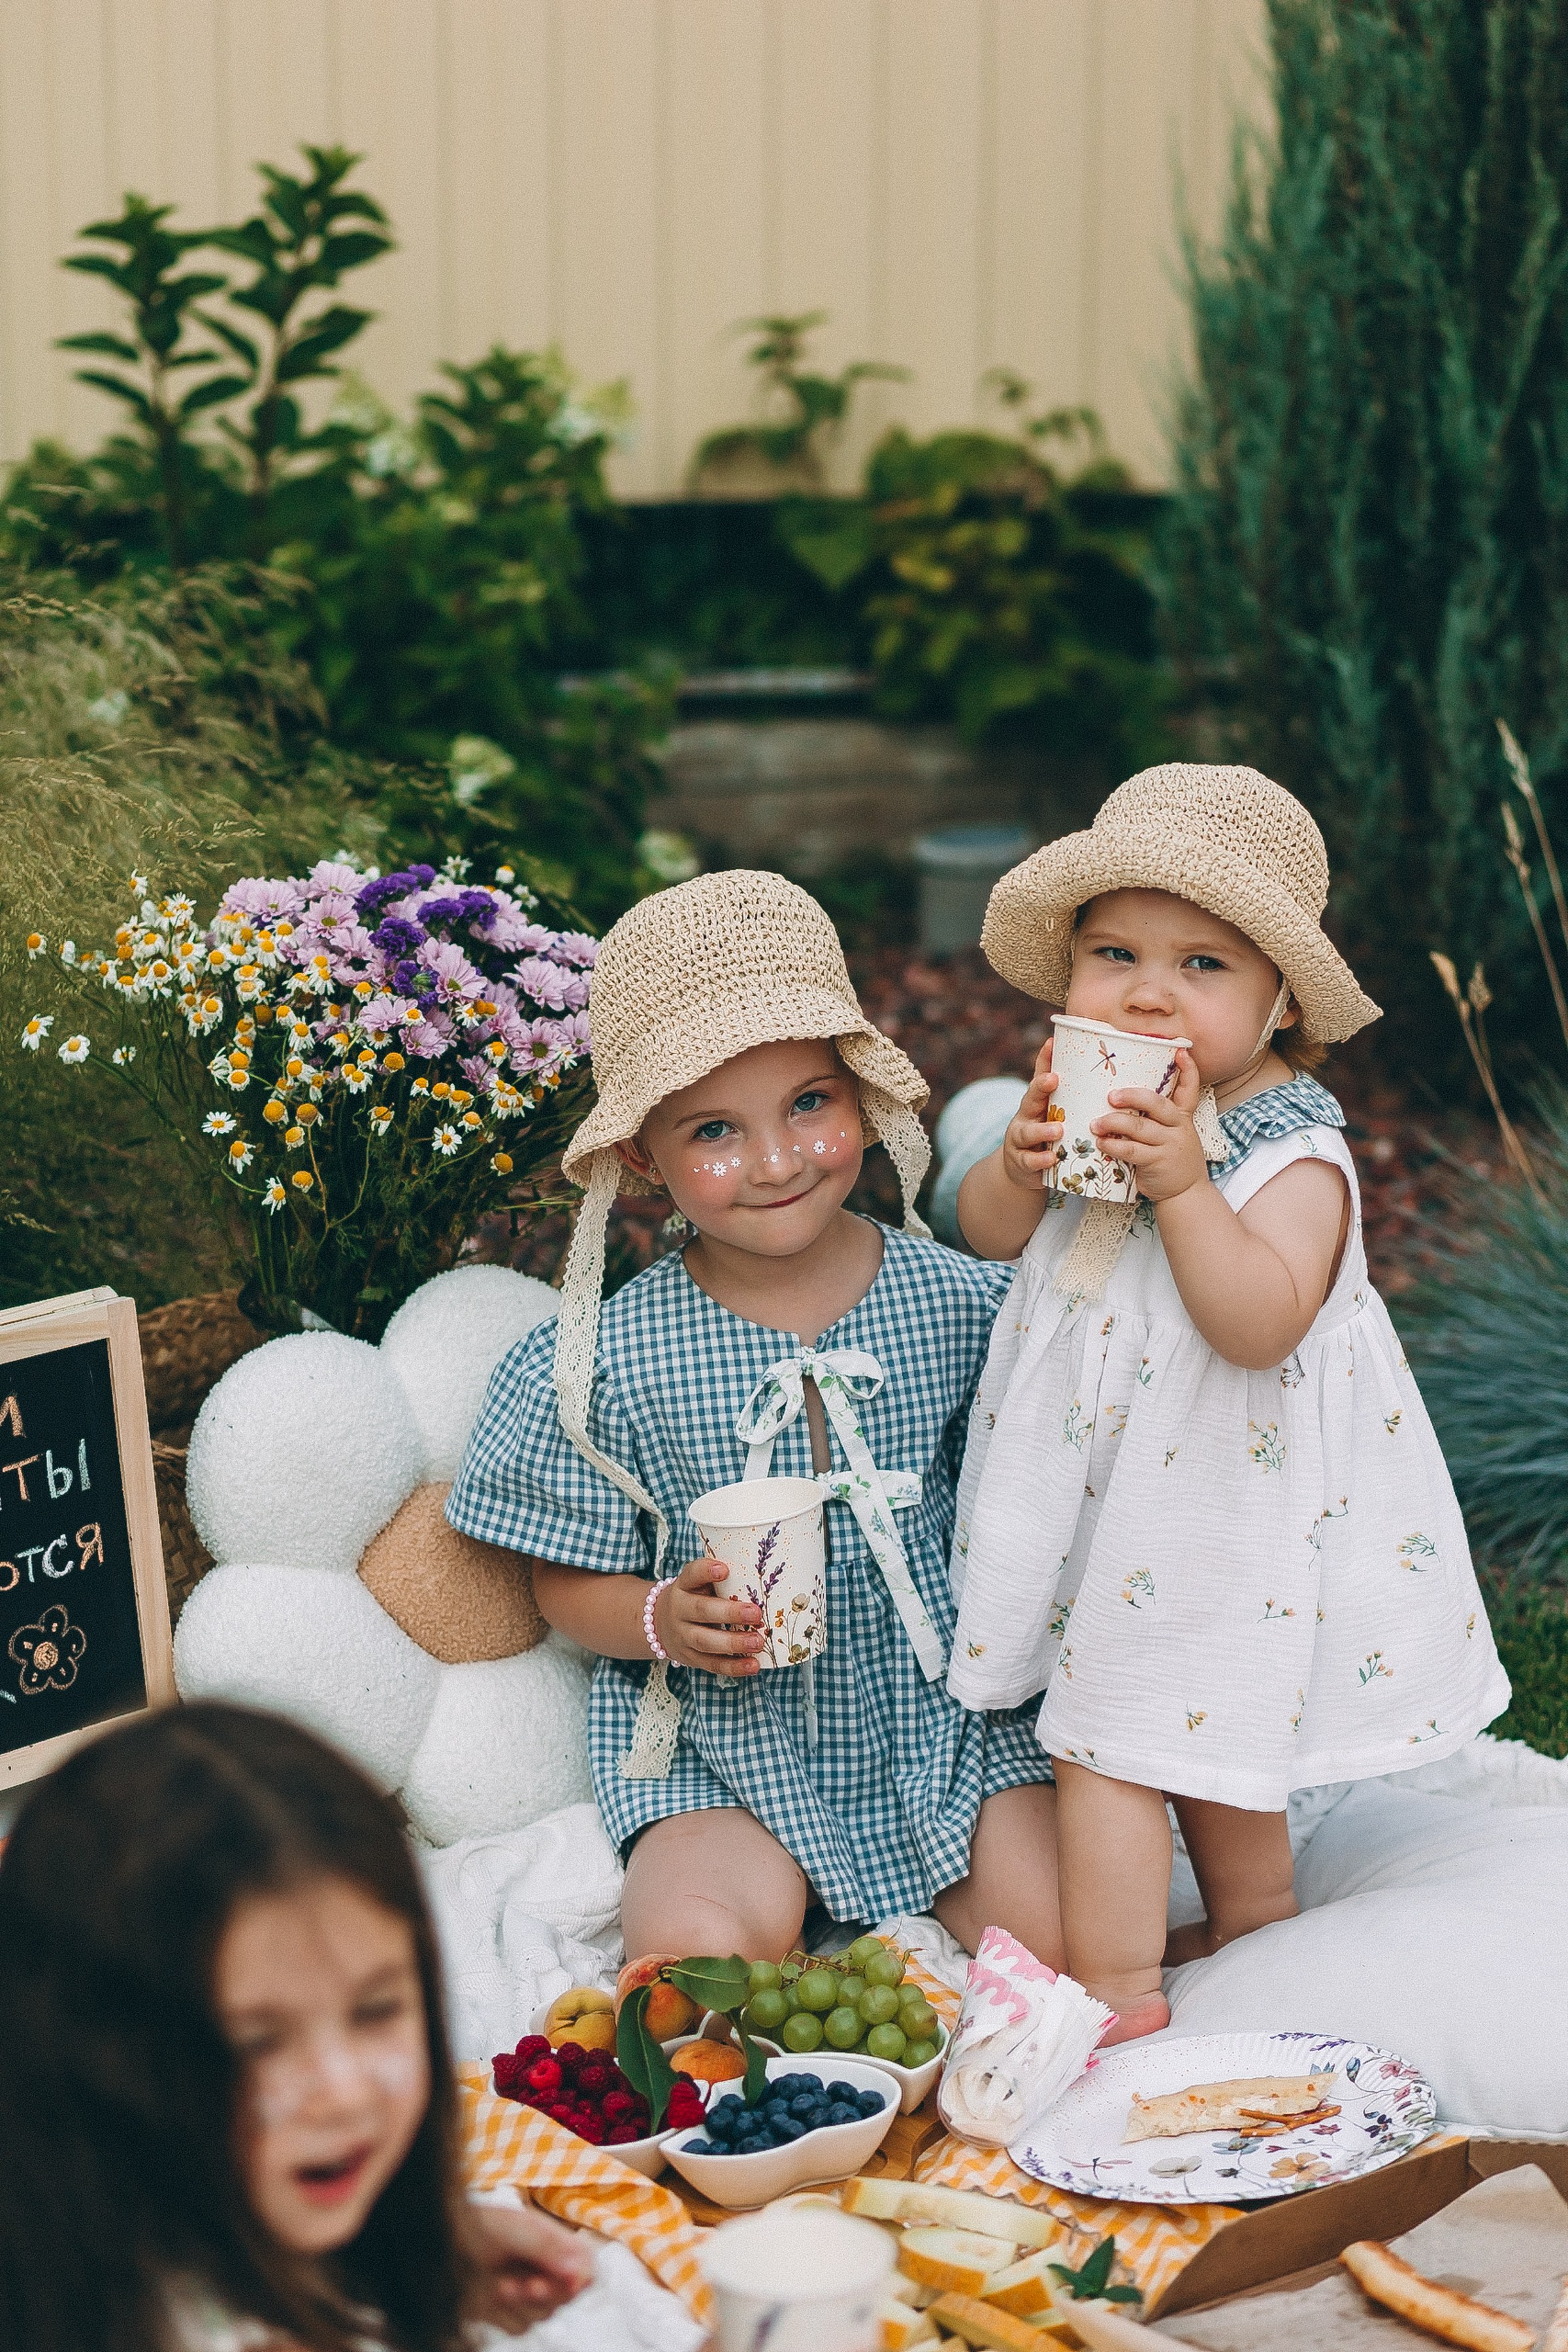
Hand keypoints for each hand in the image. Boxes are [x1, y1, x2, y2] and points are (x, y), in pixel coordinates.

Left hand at [465, 2194, 596, 2331]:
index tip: (568, 2284)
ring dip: (521, 2304)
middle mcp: (542, 2266)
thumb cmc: (473, 2226)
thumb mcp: (514, 2228)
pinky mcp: (507, 2312)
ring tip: (500, 2283)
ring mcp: (526, 2291)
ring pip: (544, 2314)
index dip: (581, 2278)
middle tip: (526, 2284)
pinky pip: (519, 2327)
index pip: (586, 2264)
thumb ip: (548, 2248)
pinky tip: (490, 2296)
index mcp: (551, 2240)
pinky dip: (503, 2315)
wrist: (436, 2247)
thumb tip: (581, 2272)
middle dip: (546, 2293)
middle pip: (568, 2295)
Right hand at [655, 1557, 765, 1677]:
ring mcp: (683, 1637)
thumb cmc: (693, 1597)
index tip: (724, 1570)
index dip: (706, 1571)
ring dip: (734, 1643)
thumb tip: (762, 1576)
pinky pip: (712, 1664)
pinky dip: (734, 1667)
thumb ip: (722, 1580)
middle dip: (730, 1613)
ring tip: (758, 1642)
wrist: (660, 1624)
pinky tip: (753, 1665)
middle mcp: (679, 1610)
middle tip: (756, 1613)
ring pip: (706, 1642)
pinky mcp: (690, 1658)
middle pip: (702, 1611)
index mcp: (683, 1586)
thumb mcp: (698, 1584)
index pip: (692, 1575)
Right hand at [1000, 1038, 1062, 1190]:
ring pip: (1028, 1132)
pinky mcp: (1021, 1162)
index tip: (1051, 1044)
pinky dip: (1040, 1160)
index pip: (1040, 1078)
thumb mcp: (1051, 1113)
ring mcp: (1020, 1140)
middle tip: (1053, 1079)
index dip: (1044, 1061)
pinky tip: (1051, 1158)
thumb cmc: (1044, 1134)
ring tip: (1058, 1129)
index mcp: (1037, 1103)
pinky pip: (1029, 1161)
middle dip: (1040, 1087)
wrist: (1021, 1169)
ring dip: (1043, 1130)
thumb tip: (1082, 1062)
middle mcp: (1025, 1117)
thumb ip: (1064, 1092)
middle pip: (1030, 1098)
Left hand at [1093, 1047, 1209, 1202]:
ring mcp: (1170, 1144)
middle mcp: (1179, 1127)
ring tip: (1094, 1123)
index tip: (1180, 1051)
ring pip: (1140, 1127)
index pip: (1190, 1088)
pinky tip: (1101, 1143)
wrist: (1185, 1193)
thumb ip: (1156, 1117)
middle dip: (1133, 1096)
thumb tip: (1121, 1096)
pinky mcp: (1158, 1162)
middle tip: (1110, 1095)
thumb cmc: (1171, 1159)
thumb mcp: (1173, 1134)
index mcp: (1182, 1116)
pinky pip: (1133, 1150)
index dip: (1188, 1070)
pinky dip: (1114, 1145)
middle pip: (1156, 1103)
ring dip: (1113, 1123)